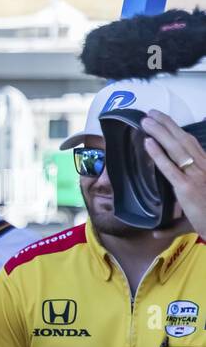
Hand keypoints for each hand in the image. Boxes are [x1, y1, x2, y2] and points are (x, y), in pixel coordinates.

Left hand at [142, 110, 205, 236]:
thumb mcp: (192, 215)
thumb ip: (170, 223)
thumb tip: (153, 233)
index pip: (191, 145)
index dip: (177, 131)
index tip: (164, 120)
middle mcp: (203, 168)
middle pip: (183, 140)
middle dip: (166, 125)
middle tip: (150, 113)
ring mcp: (195, 177)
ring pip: (176, 148)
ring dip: (160, 132)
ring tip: (145, 121)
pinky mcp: (186, 188)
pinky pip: (170, 167)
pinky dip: (158, 154)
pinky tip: (148, 142)